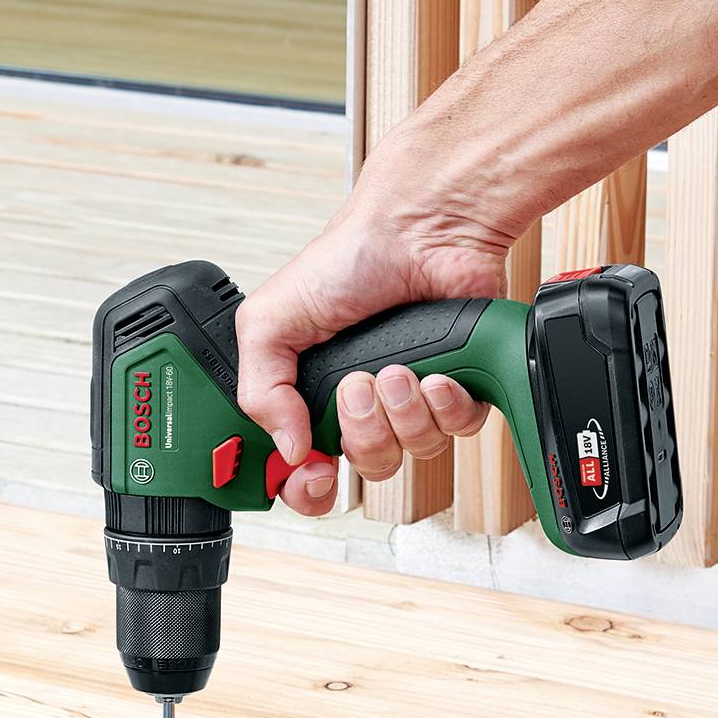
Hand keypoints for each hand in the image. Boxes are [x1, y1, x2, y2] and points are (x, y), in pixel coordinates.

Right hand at [235, 189, 512, 515]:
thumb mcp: (270, 319)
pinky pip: (457, 431)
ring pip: (413, 454)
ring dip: (404, 412)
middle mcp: (361, 405)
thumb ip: (259, 390)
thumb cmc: (348, 260)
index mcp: (310, 395)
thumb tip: (285, 449)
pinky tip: (435, 371)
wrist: (420, 231)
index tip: (311, 475)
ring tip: (398, 368)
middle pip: (364, 469)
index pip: (301, 470)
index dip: (306, 487)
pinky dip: (445, 404)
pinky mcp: (458, 391)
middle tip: (357, 386)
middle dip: (363, 433)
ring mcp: (410, 401)